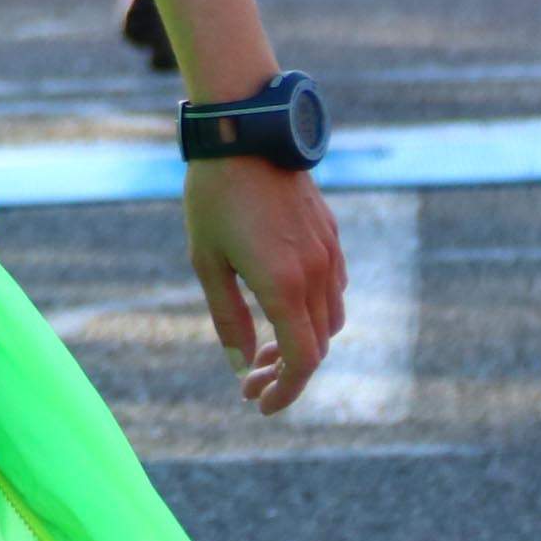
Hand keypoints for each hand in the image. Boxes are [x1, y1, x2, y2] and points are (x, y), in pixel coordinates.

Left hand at [182, 158, 345, 416]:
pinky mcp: (331, 237)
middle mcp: (316, 274)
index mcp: (283, 285)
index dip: (285, 390)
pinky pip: (333, 290)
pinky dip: (313, 314)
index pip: (301, 360)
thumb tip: (238, 366)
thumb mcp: (207, 261)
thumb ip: (226, 316)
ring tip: (260, 351)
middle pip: (316, 347)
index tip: (261, 406)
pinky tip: (281, 310)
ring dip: (301, 344)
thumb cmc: (214, 197)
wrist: (246, 135)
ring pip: (329, 321)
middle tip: (249, 384)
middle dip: (284, 374)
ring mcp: (329, 254)